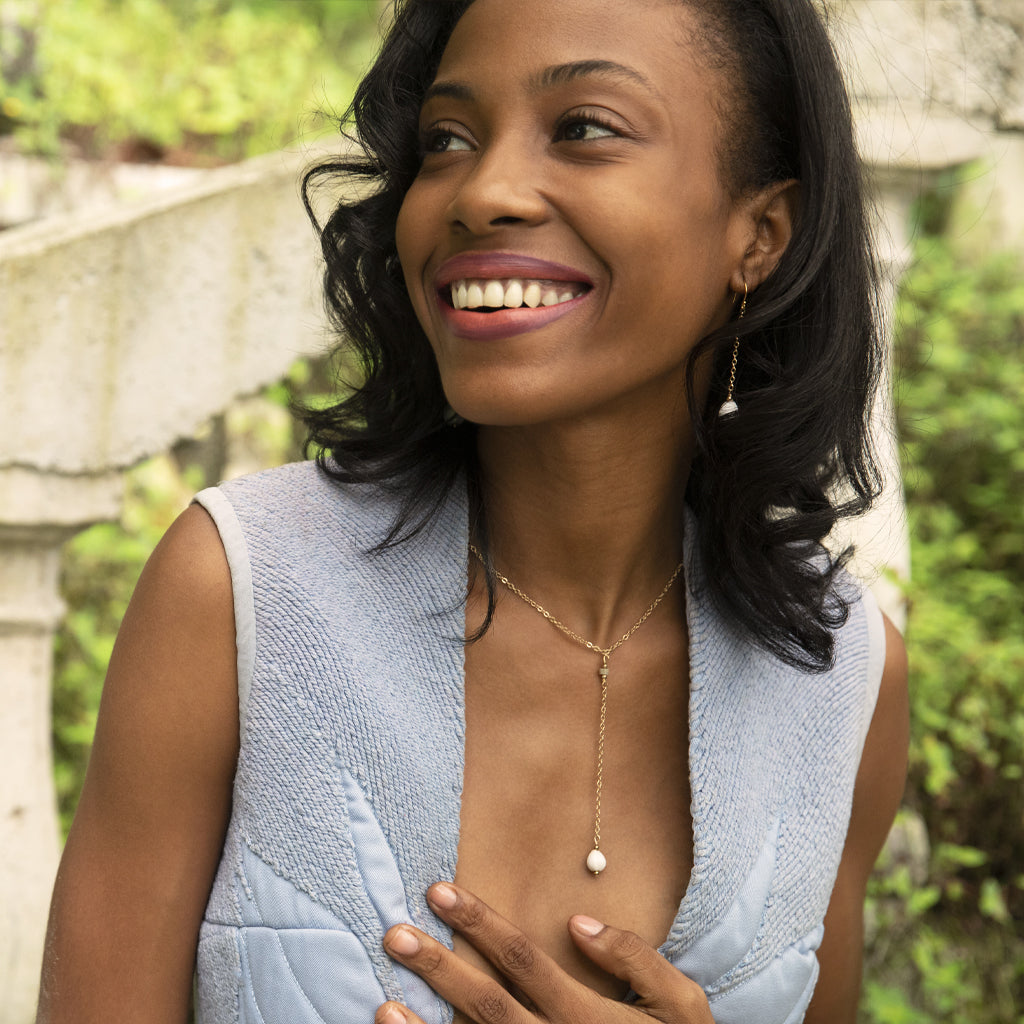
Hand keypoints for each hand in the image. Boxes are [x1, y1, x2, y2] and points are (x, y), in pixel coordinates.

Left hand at [377, 882, 714, 1023]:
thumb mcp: (682, 1005)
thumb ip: (636, 958)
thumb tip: (580, 922)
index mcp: (589, 1017)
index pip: (522, 959)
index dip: (480, 923)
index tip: (441, 891)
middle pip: (487, 1003)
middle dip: (439, 966)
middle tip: (395, 934)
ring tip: (384, 998)